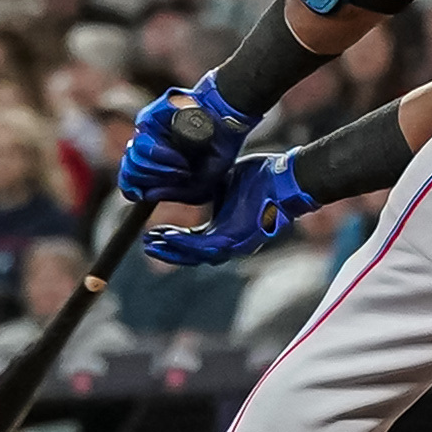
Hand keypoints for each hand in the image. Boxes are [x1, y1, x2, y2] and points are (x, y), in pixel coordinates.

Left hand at [115, 77, 255, 203]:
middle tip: (179, 178)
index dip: (132, 189)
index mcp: (154, 162)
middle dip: (152, 181)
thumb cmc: (217, 151)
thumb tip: (148, 195)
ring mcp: (147, 131)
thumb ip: (175, 193)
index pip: (129, 179)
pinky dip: (161, 157)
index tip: (143, 194)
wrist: (229, 123)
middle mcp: (147, 146)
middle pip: (129, 171)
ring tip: (182, 169)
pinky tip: (179, 160)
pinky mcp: (149, 117)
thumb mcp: (200, 184)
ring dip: (159, 171)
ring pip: (133, 159)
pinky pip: (143, 144)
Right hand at [144, 149, 318, 265]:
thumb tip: (180, 180)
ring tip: (152, 243)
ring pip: (197, 255)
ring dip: (173, 250)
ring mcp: (236, 243)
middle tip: (146, 243)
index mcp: (226, 229)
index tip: (153, 232)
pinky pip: (206, 247)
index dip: (173, 239)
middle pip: (192, 254)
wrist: (284, 176)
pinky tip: (168, 236)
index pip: (194, 240)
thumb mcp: (222, 182)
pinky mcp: (239, 240)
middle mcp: (230, 241)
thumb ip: (202, 188)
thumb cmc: (260, 177)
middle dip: (168, 250)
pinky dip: (185, 244)